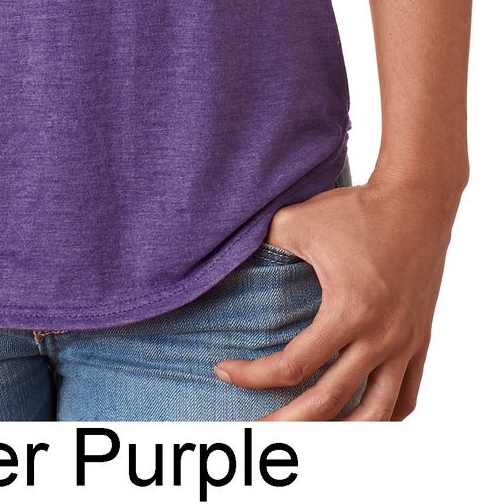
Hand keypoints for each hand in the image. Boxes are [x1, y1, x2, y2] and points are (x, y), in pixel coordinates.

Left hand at [214, 175, 461, 420]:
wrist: (417, 200)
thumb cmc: (355, 209)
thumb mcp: (297, 220)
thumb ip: (262, 245)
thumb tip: (225, 260)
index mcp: (348, 311)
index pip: (293, 366)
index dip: (252, 375)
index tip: (224, 369)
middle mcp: (380, 337)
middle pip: (330, 403)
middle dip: (287, 425)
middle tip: (255, 431)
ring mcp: (404, 343)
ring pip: (376, 415)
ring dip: (342, 436)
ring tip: (311, 444)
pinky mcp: (420, 341)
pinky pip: (407, 396)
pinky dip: (384, 417)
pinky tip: (360, 422)